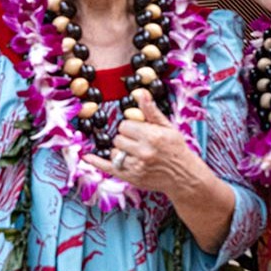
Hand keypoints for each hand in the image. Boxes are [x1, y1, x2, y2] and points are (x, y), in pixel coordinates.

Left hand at [83, 88, 205, 195]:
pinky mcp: (131, 178)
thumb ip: (151, 111)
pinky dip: (96, 162)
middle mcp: (143, 152)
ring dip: (119, 150)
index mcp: (151, 136)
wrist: (184, 176)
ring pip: (114, 152)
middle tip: (136, 142)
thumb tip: (140, 92)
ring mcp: (136, 167)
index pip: (125, 125)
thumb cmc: (176, 149)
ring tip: (133, 152)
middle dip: (124, 138)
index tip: (137, 130)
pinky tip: (87, 157)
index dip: (130, 126)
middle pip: (118, 138)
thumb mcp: (168, 127)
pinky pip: (109, 168)